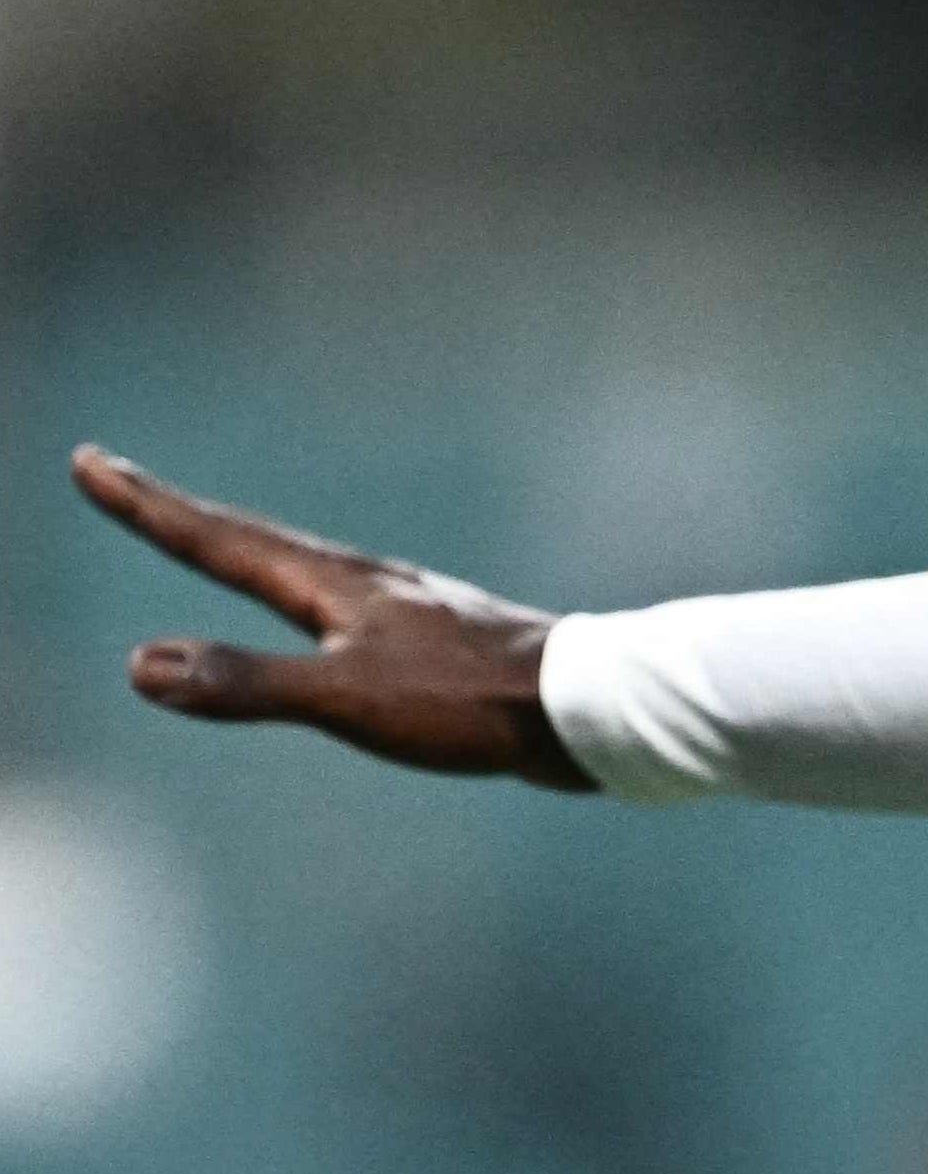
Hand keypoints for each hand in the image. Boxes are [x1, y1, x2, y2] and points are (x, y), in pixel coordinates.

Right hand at [69, 446, 588, 788]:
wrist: (589, 711)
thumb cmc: (473, 704)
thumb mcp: (348, 700)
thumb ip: (249, 684)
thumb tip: (142, 665)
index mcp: (333, 586)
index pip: (216, 539)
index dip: (147, 507)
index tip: (90, 463)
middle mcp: (365, 581)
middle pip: (252, 537)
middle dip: (178, 511)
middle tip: (119, 476)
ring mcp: (407, 606)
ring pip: (302, 566)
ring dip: (245, 545)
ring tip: (215, 534)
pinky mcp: (443, 639)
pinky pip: (347, 605)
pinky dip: (305, 593)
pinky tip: (333, 613)